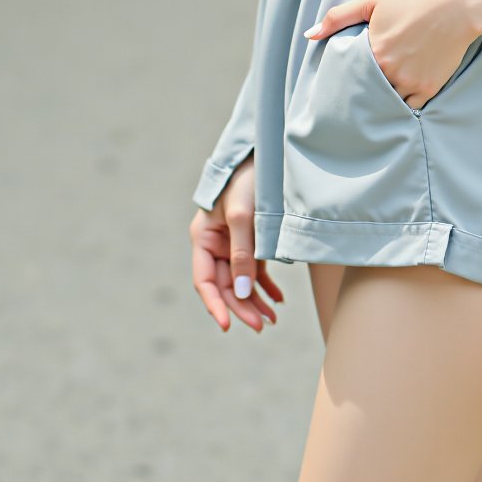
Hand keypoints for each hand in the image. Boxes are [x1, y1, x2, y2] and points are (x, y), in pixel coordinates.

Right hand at [189, 155, 284, 334]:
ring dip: (255, 301)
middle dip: (242, 306)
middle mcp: (216, 244)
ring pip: (242, 281)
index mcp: (203, 237)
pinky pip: (255, 270)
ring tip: (272, 319)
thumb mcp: (244, 216)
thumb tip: (243, 293)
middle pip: (226, 285)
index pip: (204, 280)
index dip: (216, 304)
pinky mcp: (252, 241)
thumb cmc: (249, 180)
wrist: (268, 155)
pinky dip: (265, 286)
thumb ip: (242, 255)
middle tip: (262, 326)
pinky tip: (277, 300)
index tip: (228, 325)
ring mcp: (234, 244)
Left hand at [303, 0, 478, 110]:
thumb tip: (309, 35)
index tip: (345, 80)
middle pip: (368, 91)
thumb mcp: (373, 0)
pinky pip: (411, 106)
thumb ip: (338, 17)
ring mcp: (411, 82)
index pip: (350, 75)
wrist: (457, 5)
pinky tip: (400, 97)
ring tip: (378, 96)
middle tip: (359, 92)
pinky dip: (404, 103)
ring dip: (382, 99)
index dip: (348, 77)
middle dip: (363, 92)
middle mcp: (390, 72)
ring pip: (388, 101)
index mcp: (373, 52)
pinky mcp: (430, 88)